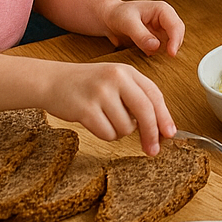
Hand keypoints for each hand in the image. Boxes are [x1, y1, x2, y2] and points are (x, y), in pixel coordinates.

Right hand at [48, 61, 175, 155]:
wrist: (51, 81)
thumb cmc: (86, 84)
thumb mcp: (114, 80)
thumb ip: (135, 96)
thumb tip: (158, 125)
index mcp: (127, 71)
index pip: (154, 95)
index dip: (165, 116)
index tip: (170, 134)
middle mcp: (116, 78)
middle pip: (145, 111)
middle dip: (151, 134)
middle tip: (153, 150)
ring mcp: (100, 93)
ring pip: (126, 127)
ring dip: (119, 131)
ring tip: (105, 118)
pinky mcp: (86, 109)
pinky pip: (108, 134)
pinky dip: (105, 134)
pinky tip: (95, 122)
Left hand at [102, 0, 184, 56]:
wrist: (109, 18)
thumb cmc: (118, 15)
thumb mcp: (127, 23)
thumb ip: (141, 35)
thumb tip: (156, 47)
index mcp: (163, 10)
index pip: (176, 26)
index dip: (175, 40)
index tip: (171, 54)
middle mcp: (166, 20)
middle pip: (177, 36)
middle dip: (172, 48)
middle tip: (164, 61)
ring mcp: (162, 31)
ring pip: (171, 45)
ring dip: (166, 53)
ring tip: (155, 60)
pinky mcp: (157, 40)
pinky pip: (163, 50)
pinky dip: (159, 56)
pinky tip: (150, 59)